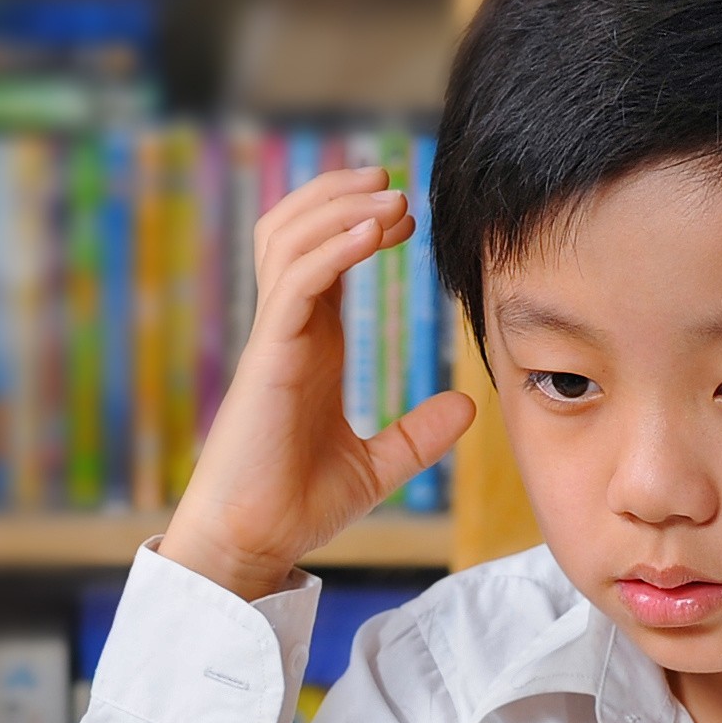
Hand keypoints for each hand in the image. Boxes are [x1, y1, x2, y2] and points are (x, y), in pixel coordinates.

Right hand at [157, 162, 475, 602]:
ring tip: (389, 197)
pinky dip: (332, 249)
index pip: (322, 257)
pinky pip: (295, 282)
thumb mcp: (377, 466)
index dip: (361, 225)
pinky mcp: (267, 356)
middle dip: (340, 194)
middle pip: (294, 229)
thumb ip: (418, 434)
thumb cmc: (297, 505)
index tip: (407, 217)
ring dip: (339, 209)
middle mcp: (285, 331)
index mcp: (307, 344)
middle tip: (393, 179)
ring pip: (289, 240)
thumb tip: (468, 406)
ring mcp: (272, 339)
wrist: (254, 542)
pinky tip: (372, 235)